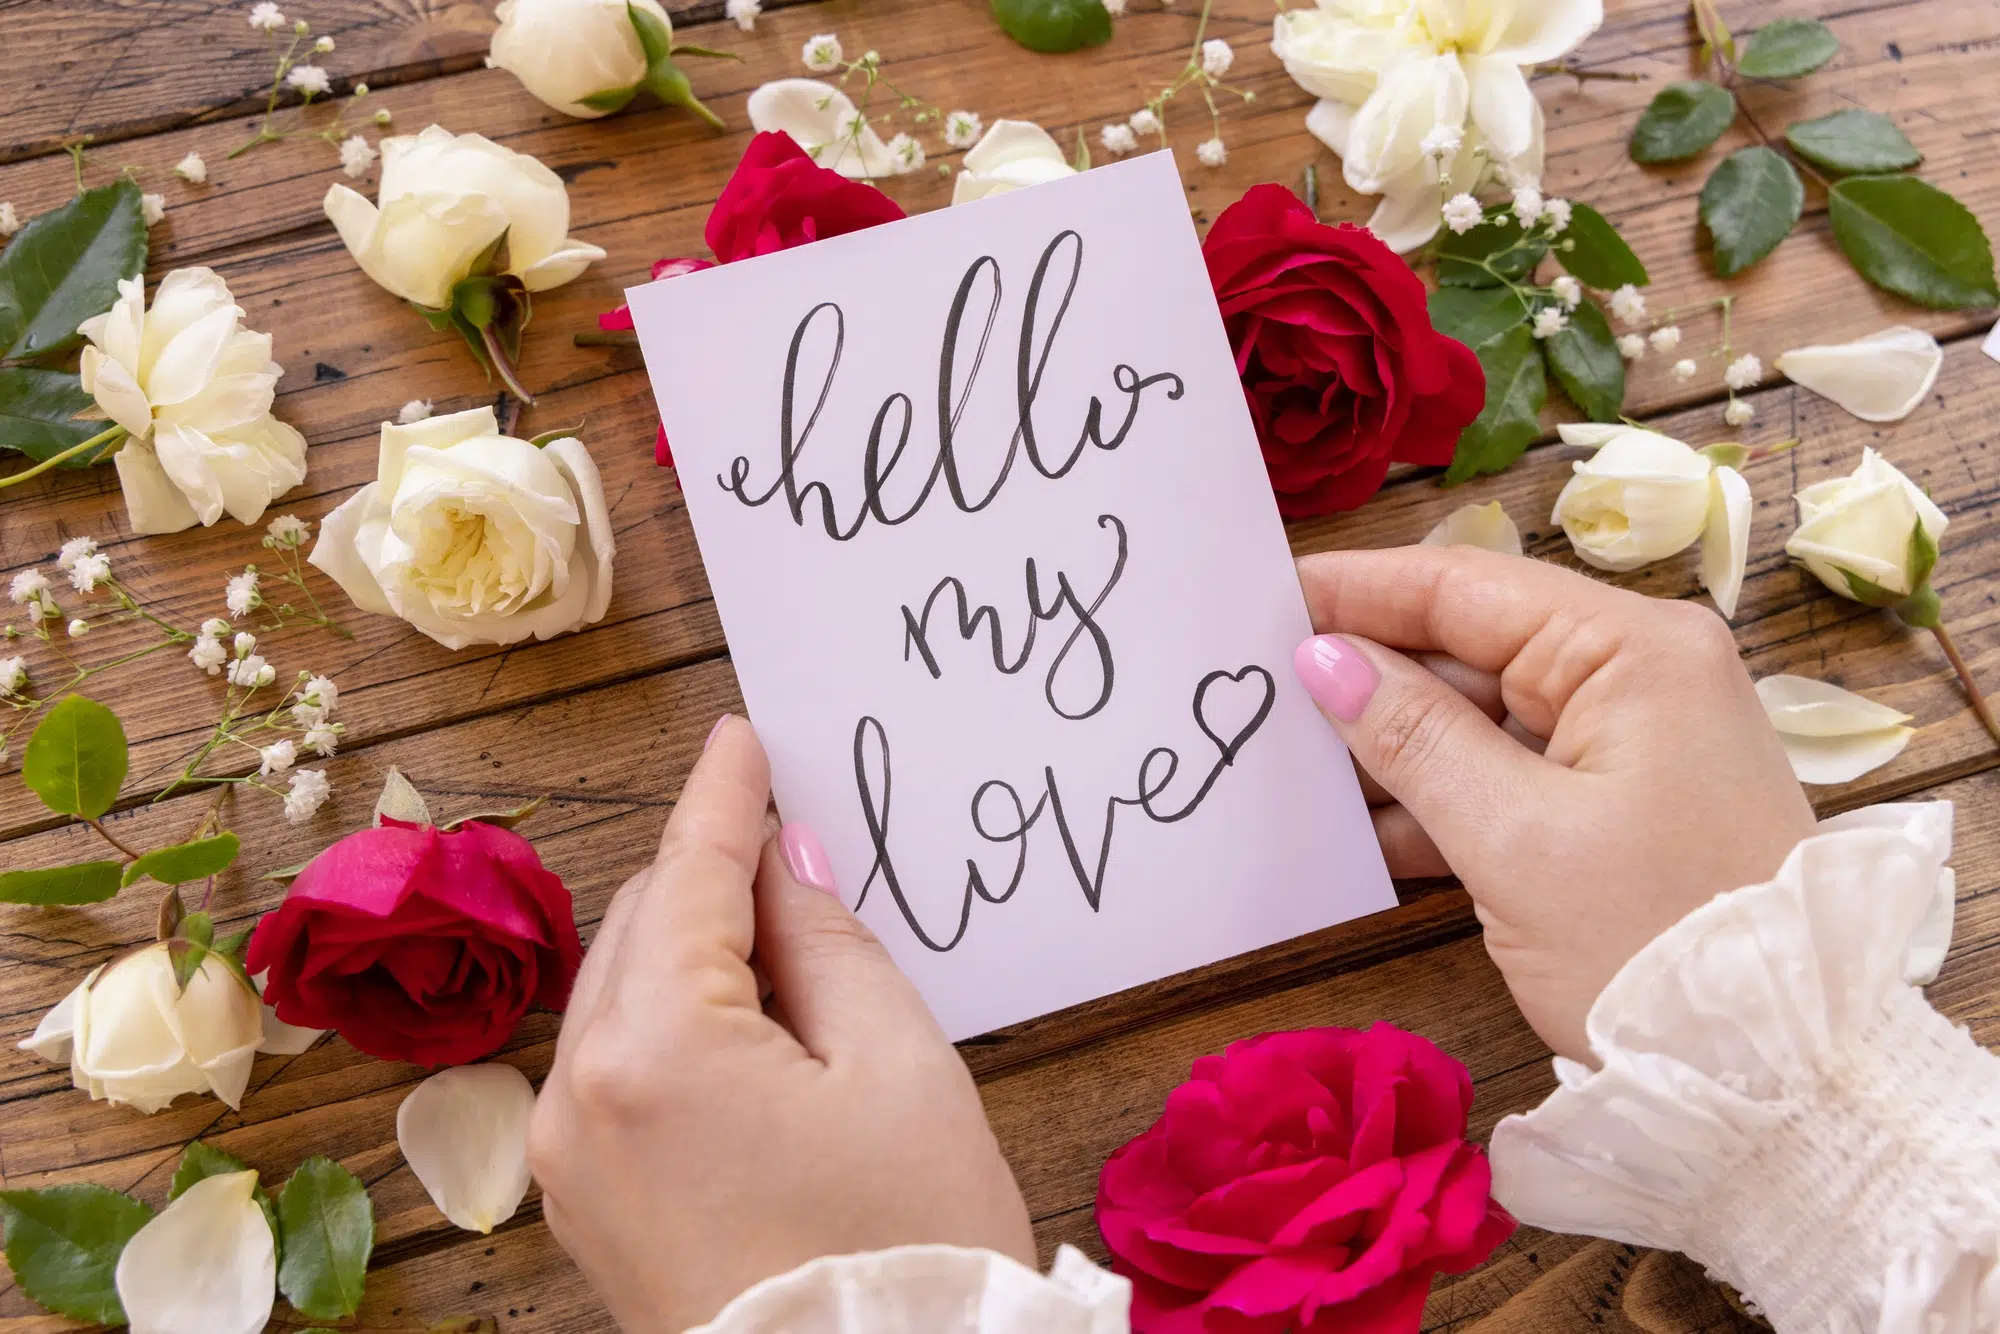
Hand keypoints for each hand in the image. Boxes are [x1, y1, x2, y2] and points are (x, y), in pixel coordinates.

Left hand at [528, 716, 1034, 1331]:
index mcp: (654, 1049)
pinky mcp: (584, 1206)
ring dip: (693, 949)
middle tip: (787, 837)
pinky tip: (745, 1023)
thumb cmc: (905, 1248)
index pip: (691, 877)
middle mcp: (577, 1097)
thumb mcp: (898, 1067)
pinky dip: (671, 1022)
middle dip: (712, 874)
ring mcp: (567, 1160)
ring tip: (787, 943)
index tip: (742, 738)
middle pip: (645, 928)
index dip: (724, 798)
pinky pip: (617, 1069)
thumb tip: (782, 864)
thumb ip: (826, 942)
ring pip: (624, 996)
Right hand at [1292, 546, 1815, 1061]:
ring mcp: (1629, 744)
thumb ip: (1413, 739)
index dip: (1357, 589)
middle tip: (1254, 686)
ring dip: (1390, 748)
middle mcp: (1637, 676)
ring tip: (1282, 760)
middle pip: (1468, 648)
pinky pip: (1505, 777)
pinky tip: (1352, 828)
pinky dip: (1436, 802)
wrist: (1777, 1074)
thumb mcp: (1516, 840)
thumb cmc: (1652, 944)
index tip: (1259, 593)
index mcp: (1632, 651)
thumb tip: (1323, 659)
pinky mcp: (1617, 807)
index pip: (1466, 587)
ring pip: (1478, 719)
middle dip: (1365, 674)